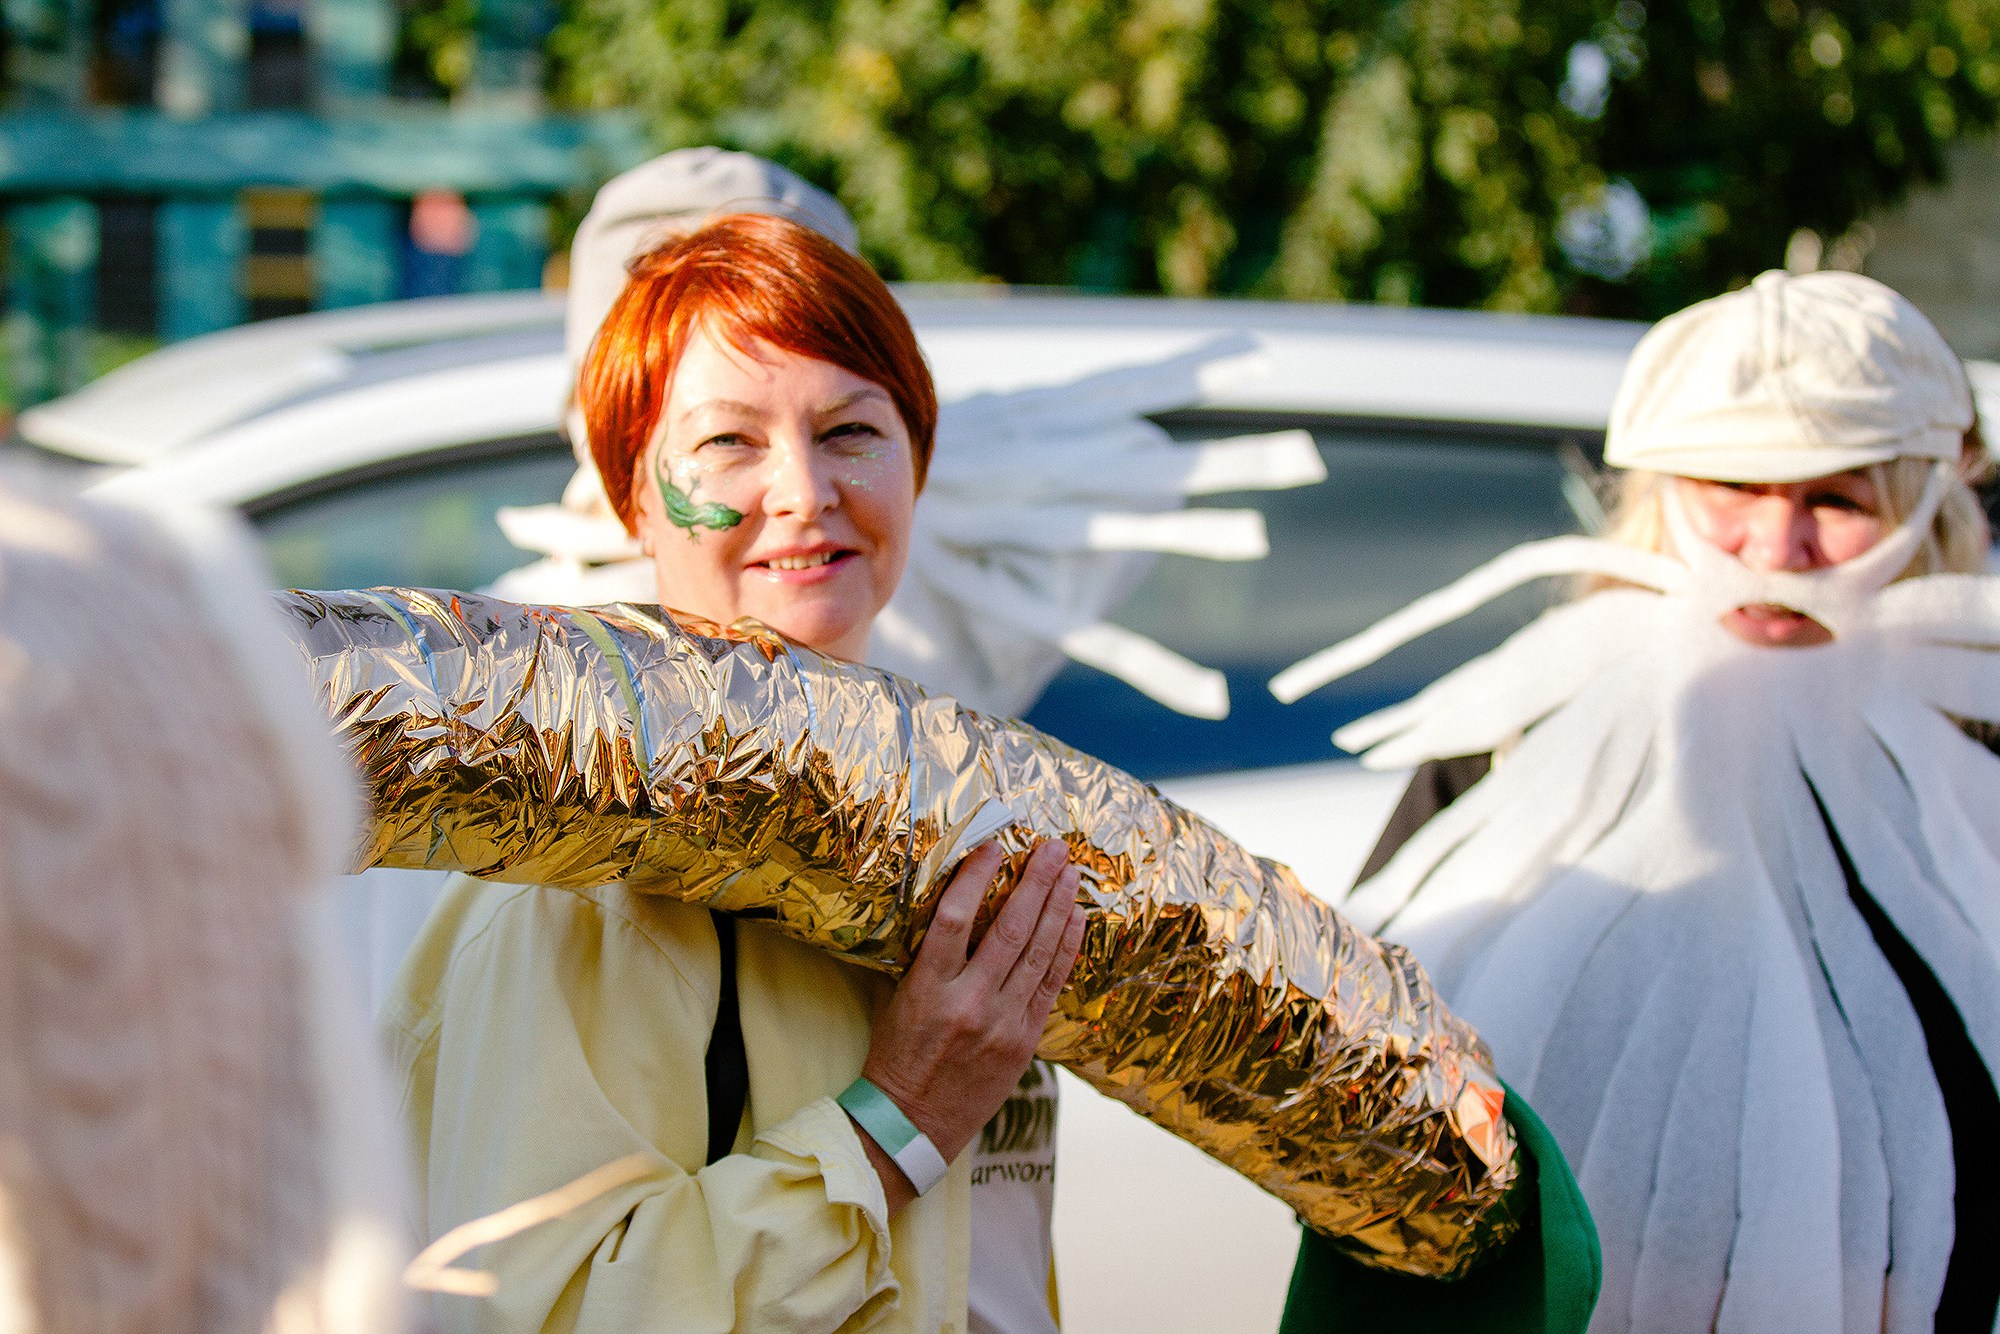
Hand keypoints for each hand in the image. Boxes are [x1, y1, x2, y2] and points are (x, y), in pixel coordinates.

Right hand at [853, 839, 1084, 1204]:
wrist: (912, 1123)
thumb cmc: (899, 1057)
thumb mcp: (901, 1000)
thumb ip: (933, 959)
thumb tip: (963, 907)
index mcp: (928, 990)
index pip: (953, 920)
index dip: (976, 879)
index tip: (993, 847)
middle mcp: (969, 1004)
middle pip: (1009, 930)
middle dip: (1036, 884)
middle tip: (1053, 848)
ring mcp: (1002, 1024)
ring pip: (1037, 953)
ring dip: (1058, 907)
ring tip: (1071, 873)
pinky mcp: (1024, 1041)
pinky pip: (1050, 984)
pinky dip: (1065, 948)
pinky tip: (1076, 918)